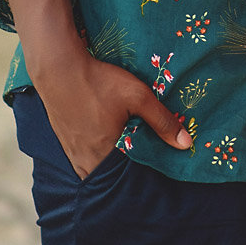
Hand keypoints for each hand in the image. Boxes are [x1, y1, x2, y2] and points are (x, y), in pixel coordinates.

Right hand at [2, 0, 191, 177]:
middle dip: (126, 169)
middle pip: (111, 175)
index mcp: (103, 156)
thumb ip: (162, 121)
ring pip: (96, 167)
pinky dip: (96, 154)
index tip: (155, 161)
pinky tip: (103, 138)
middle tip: (140, 153)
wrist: (59, 67)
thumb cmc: (100, 81)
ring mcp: (71, 153)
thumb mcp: (138, 97)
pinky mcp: (64, 142)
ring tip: (123, 146)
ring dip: (110, 162)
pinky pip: (83, 159)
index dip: (143, 170)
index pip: (128, 177)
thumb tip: (186, 144)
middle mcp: (84, 161)